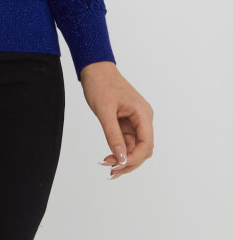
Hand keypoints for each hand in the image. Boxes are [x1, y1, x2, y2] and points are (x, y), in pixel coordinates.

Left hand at [79, 61, 153, 180]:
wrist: (94, 67)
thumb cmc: (100, 84)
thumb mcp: (104, 111)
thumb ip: (113, 135)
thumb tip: (121, 159)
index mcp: (143, 113)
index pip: (146, 143)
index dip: (134, 158)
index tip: (118, 166)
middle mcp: (143, 118)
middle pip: (143, 149)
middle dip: (129, 162)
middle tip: (111, 172)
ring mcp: (136, 120)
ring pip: (135, 147)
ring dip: (123, 159)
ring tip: (108, 168)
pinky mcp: (127, 121)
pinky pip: (127, 141)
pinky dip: (119, 151)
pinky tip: (109, 159)